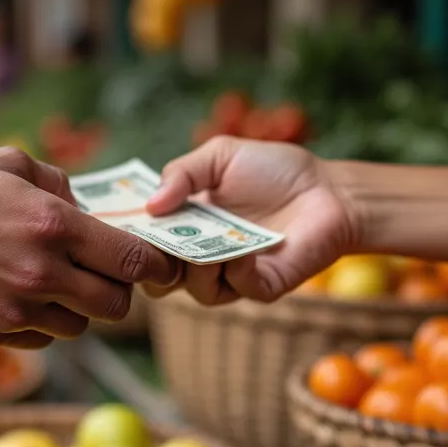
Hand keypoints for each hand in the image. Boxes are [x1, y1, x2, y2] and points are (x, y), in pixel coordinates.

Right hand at [0, 148, 179, 348]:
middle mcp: (41, 273)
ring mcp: (15, 309)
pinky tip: (18, 294)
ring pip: (78, 327)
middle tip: (102, 274)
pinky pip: (39, 340)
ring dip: (76, 308)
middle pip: (116, 306)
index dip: (157, 265)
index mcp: (54, 226)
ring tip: (51, 281)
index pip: (134, 260)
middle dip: (117, 290)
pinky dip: (40, 323)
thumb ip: (58, 183)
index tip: (160, 264)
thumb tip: (86, 207)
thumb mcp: (8, 163)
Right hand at [144, 137, 357, 303]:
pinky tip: (242, 249)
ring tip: (206, 243)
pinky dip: (234, 271)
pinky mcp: (263, 286)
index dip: (130, 239)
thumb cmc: (275, 171)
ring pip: (194, 290)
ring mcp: (232, 275)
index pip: (145, 244)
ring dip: (195, 266)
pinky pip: (236, 290)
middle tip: (157, 242)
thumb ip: (181, 172)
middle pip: (158, 279)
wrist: (328, 188)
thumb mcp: (220, 156)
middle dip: (153, 263)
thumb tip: (149, 206)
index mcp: (185, 226)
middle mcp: (203, 256)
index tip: (119, 226)